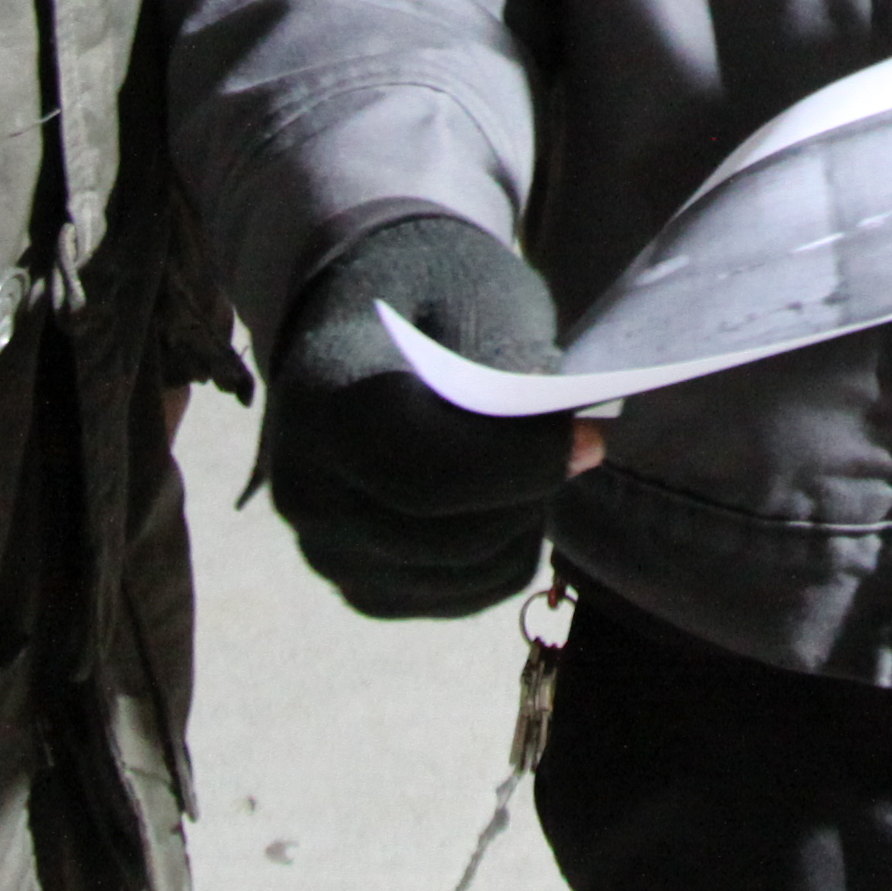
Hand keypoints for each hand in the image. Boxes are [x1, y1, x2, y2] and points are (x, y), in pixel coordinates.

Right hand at [264, 214, 581, 618]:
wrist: (367, 321)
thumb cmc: (428, 295)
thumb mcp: (476, 295)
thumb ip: (514, 367)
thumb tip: (569, 448)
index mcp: (318, 402)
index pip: (427, 474)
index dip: (521, 465)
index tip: (588, 437)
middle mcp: (303, 491)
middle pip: (452, 536)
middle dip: (533, 491)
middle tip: (573, 443)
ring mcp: (325, 550)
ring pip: (467, 572)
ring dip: (523, 520)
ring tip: (531, 459)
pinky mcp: (362, 586)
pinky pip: (465, 595)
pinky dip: (506, 551)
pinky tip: (507, 495)